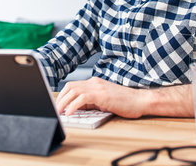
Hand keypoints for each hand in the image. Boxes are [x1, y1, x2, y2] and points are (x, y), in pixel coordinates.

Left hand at [56, 77, 194, 118]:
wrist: (140, 100)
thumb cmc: (125, 102)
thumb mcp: (104, 100)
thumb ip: (91, 101)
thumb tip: (76, 108)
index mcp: (95, 82)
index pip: (73, 85)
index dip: (62, 95)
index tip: (57, 104)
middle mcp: (94, 82)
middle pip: (70, 87)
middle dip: (60, 98)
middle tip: (55, 109)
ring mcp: (98, 87)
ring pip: (73, 91)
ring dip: (63, 102)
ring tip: (59, 112)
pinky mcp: (101, 95)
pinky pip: (82, 98)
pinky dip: (73, 105)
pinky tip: (70, 113)